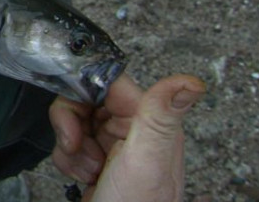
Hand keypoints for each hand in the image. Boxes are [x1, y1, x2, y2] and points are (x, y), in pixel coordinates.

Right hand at [49, 74, 205, 201]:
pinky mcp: (96, 160)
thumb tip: (190, 82)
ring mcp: (114, 146)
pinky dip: (68, 160)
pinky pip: (70, 144)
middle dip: (73, 123)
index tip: (78, 110)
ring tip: (87, 168)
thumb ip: (160, 116)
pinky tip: (83, 177)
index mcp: (152, 121)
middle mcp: (135, 129)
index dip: (87, 91)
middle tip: (76, 143)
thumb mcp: (146, 160)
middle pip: (87, 99)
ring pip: (75, 121)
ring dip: (71, 146)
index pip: (111, 81)